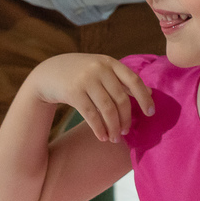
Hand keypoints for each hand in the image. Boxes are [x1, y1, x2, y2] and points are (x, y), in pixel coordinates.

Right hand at [28, 54, 153, 143]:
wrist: (49, 72)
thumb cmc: (81, 73)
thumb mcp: (101, 69)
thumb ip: (122, 79)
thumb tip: (149, 93)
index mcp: (110, 62)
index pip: (134, 80)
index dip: (144, 97)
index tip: (150, 113)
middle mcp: (99, 69)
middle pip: (121, 98)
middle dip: (126, 118)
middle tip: (126, 131)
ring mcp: (86, 80)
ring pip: (107, 109)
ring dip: (114, 127)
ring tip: (115, 138)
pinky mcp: (73, 92)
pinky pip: (91, 114)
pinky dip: (99, 128)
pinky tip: (102, 137)